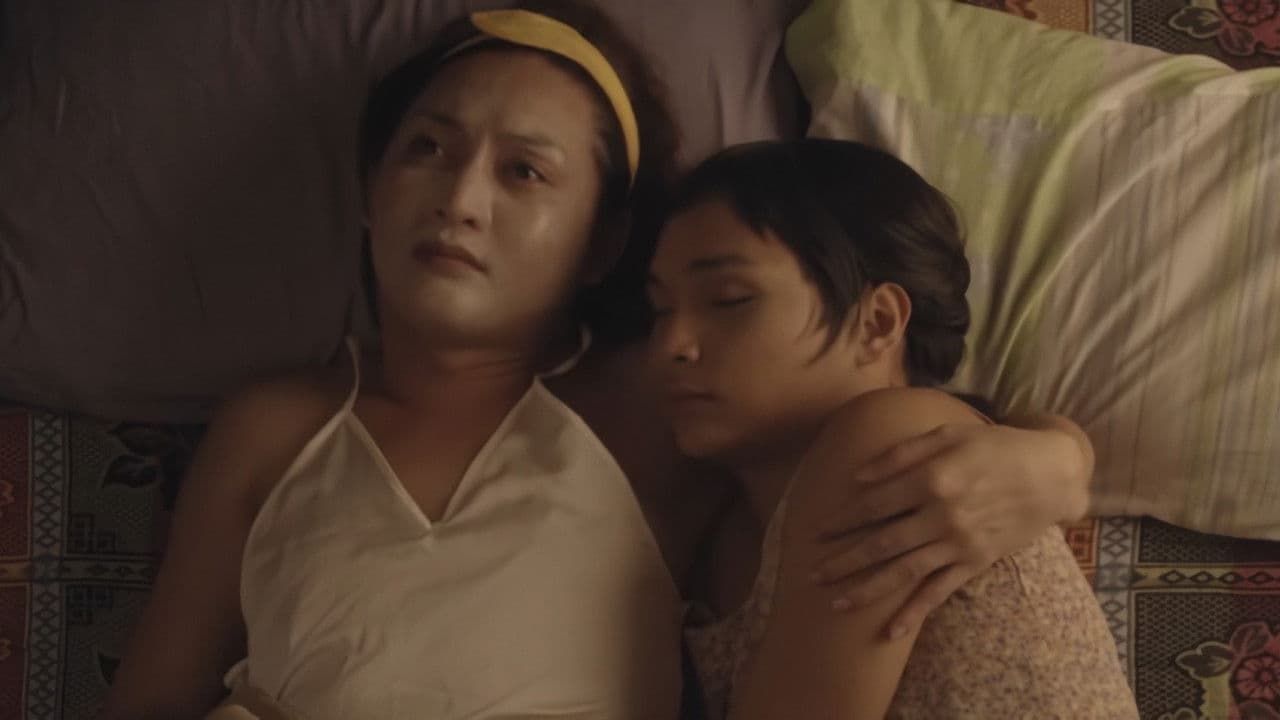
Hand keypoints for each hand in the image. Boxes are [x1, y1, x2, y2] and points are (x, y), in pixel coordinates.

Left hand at [809, 417, 1091, 636]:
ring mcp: (958, 543)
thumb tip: (858, 475)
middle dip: (843, 560)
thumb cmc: (993, 447)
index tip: (818, 530)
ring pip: (903, 572)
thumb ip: (901, 454)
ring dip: (867, 590)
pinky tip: (891, 631)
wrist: (1051, 475)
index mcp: (932, 479)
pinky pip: (939, 592)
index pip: (874, 504)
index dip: (842, 519)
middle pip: (881, 543)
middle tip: (812, 573)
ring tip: (836, 603)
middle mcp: (942, 515)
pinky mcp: (975, 563)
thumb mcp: (947, 435)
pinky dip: (915, 613)